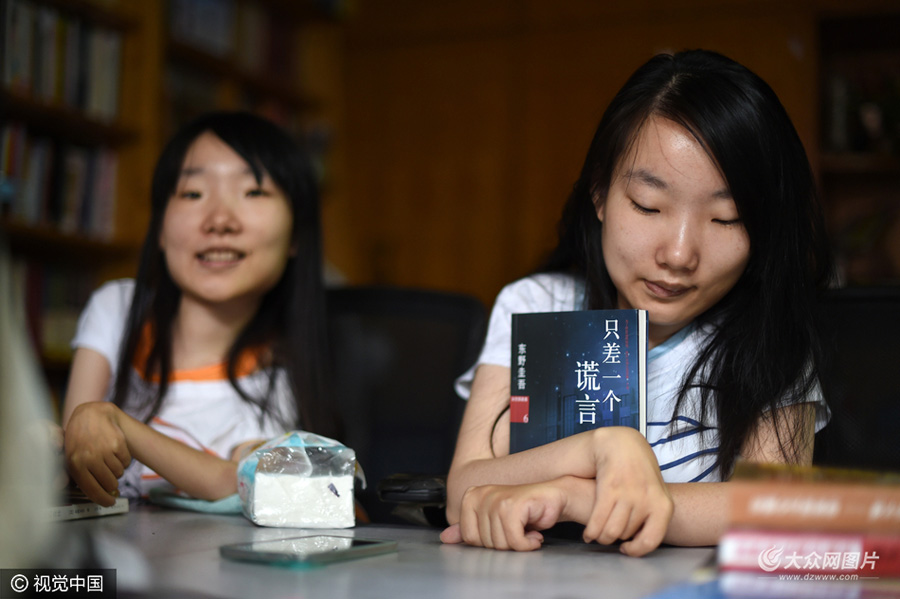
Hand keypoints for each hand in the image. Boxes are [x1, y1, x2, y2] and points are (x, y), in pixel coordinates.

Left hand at [63, 402, 130, 505]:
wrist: (92, 414)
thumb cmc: (80, 439)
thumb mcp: (71, 456)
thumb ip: (74, 475)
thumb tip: (71, 491)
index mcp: (76, 464)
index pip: (92, 490)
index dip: (103, 500)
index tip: (109, 502)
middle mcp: (90, 458)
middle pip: (109, 484)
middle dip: (111, 484)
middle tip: (110, 479)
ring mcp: (104, 450)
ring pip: (119, 473)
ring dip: (117, 470)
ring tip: (109, 461)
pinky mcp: (118, 443)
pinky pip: (126, 462)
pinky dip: (123, 460)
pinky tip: (115, 453)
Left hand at [440, 480, 568, 550]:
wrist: (553, 499)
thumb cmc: (524, 512)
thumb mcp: (493, 522)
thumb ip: (469, 529)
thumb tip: (445, 537)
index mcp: (471, 496)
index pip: (469, 538)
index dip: (489, 543)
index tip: (503, 532)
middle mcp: (480, 494)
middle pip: (484, 542)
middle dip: (506, 544)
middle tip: (518, 531)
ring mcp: (495, 498)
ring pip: (499, 543)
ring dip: (519, 544)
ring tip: (527, 530)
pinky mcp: (512, 504)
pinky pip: (514, 540)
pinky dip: (527, 544)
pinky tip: (534, 535)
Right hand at [585, 427, 672, 556]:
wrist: (622, 444)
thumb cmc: (638, 472)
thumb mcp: (655, 493)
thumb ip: (652, 516)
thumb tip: (638, 542)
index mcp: (663, 505)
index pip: (651, 541)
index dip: (636, 550)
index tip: (626, 549)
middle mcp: (647, 500)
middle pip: (627, 535)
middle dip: (615, 538)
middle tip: (608, 534)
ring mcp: (628, 493)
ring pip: (612, 532)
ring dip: (601, 537)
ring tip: (598, 535)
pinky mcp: (610, 488)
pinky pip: (598, 520)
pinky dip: (591, 531)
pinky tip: (588, 533)